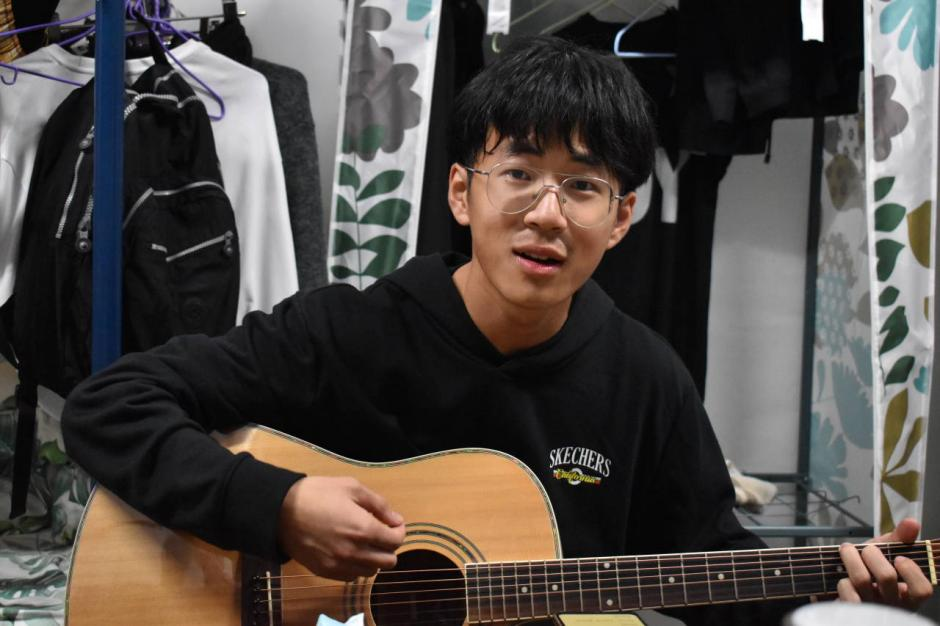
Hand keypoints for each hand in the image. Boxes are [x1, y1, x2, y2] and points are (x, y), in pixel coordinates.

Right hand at [277, 476, 405, 580]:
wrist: (281, 511)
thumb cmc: (317, 494)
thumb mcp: (351, 487)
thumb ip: (379, 505)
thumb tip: (396, 520)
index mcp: (363, 529)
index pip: (396, 541)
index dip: (399, 531)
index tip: (393, 524)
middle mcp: (354, 552)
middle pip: (389, 561)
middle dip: (389, 547)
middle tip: (380, 533)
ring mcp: (339, 564)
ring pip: (371, 572)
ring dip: (374, 558)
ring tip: (364, 542)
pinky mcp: (326, 572)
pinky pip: (352, 577)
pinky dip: (356, 566)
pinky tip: (349, 551)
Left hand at [837, 517, 932, 608]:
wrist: (839, 587)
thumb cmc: (869, 570)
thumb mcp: (885, 553)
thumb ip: (899, 539)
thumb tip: (912, 522)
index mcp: (907, 595)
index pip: (922, 589)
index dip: (911, 571)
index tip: (898, 558)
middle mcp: (893, 606)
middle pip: (886, 577)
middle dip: (871, 553)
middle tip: (865, 549)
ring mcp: (872, 611)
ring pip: (862, 580)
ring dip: (850, 558)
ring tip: (846, 550)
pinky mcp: (852, 612)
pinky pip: (846, 591)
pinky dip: (842, 579)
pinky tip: (842, 578)